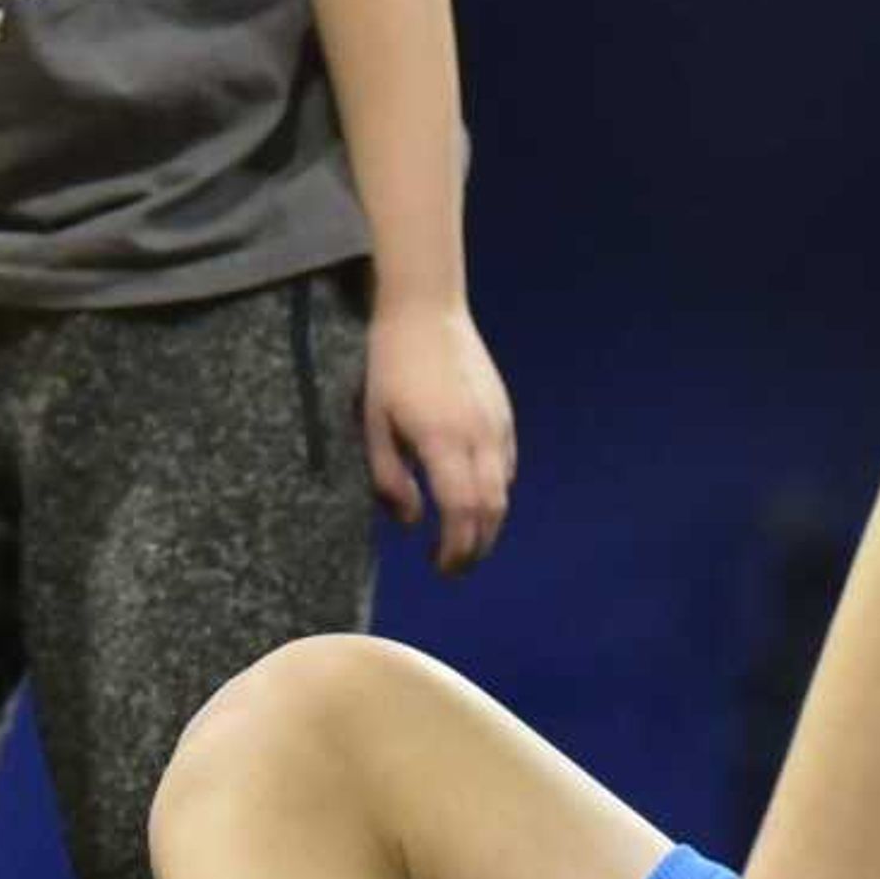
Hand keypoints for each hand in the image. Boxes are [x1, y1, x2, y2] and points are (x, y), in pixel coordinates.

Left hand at [361, 297, 514, 574]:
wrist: (427, 312)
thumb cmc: (390, 367)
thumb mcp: (373, 423)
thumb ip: (389, 478)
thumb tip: (412, 522)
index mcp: (443, 441)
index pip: (462, 512)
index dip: (456, 549)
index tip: (440, 566)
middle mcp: (479, 436)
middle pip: (491, 510)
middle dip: (475, 546)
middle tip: (452, 565)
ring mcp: (498, 424)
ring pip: (503, 490)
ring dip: (485, 522)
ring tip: (460, 536)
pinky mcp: (504, 413)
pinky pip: (506, 465)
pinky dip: (492, 491)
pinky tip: (470, 494)